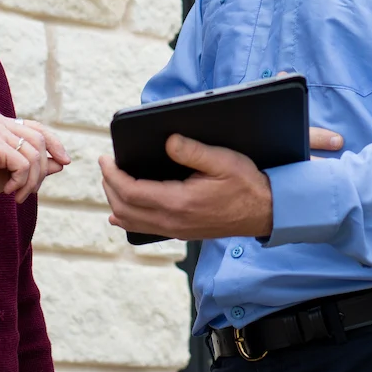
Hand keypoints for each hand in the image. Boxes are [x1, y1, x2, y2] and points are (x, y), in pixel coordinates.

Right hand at [0, 111, 70, 207]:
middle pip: (39, 141)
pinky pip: (23, 163)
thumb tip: (62, 162)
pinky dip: (21, 181)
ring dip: (31, 180)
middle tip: (32, 191)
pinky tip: (8, 190)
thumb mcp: (12, 172)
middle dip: (42, 169)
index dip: (55, 144)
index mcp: (0, 122)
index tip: (65, 161)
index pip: (37, 128)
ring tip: (20, 194)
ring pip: (33, 154)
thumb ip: (35, 164)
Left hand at [99, 127, 344, 239]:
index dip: (113, 174)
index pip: (131, 191)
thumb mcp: (223, 160)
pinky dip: (127, 219)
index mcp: (179, 202)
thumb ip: (192, 150)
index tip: (105, 158)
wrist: (266, 212)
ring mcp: (176, 229)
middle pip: (124, 208)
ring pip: (131, 221)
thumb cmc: (246, 184)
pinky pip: (143, 228)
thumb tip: (167, 140)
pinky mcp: (181, 231)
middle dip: (109, 185)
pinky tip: (119, 215)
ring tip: (111, 181)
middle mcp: (173, 220)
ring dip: (115, 201)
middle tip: (106, 165)